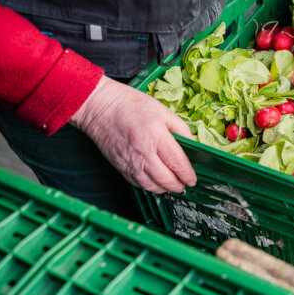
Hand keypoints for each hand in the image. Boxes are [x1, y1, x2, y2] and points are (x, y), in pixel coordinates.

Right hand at [70, 77, 197, 192]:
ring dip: (165, 189)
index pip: (177, 164)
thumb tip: (193, 145)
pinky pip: (138, 184)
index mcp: (156, 137)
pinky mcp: (120, 167)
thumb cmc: (131, 106)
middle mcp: (143, 154)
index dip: (188, 175)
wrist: (100, 107)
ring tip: (172, 184)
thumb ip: (181, 129)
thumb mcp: (163, 111)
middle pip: (166, 180)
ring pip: (152, 187)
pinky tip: (156, 181)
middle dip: (178, 186)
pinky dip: (150, 186)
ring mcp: (130, 163)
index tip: (193, 179)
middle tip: (185, 184)